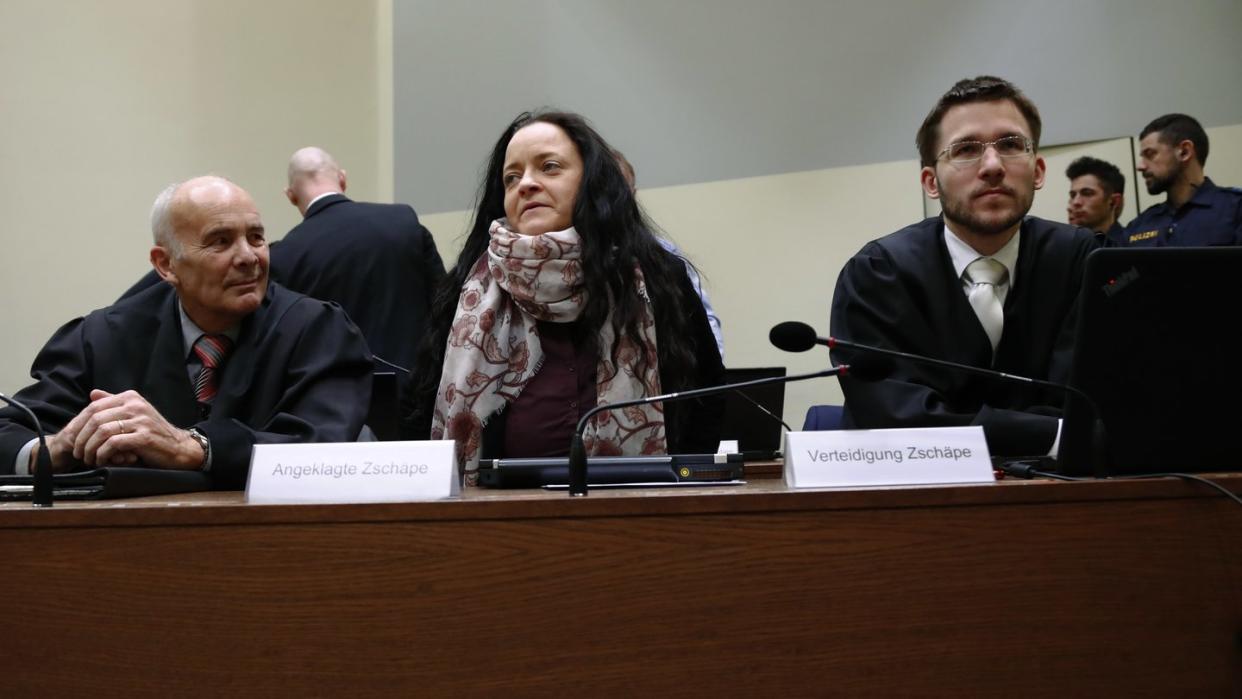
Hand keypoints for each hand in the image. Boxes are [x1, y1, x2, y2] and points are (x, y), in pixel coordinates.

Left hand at [61, 389, 203, 469]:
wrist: (179, 448)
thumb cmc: (154, 433)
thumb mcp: (135, 414)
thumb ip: (114, 403)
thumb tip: (93, 394)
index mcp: (131, 398)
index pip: (94, 407)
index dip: (79, 424)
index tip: (75, 439)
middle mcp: (136, 405)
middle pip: (95, 419)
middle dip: (82, 438)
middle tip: (78, 452)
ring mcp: (141, 421)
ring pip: (102, 431)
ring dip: (90, 448)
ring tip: (88, 458)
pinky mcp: (144, 437)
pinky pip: (113, 443)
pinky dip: (102, 453)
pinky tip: (101, 460)